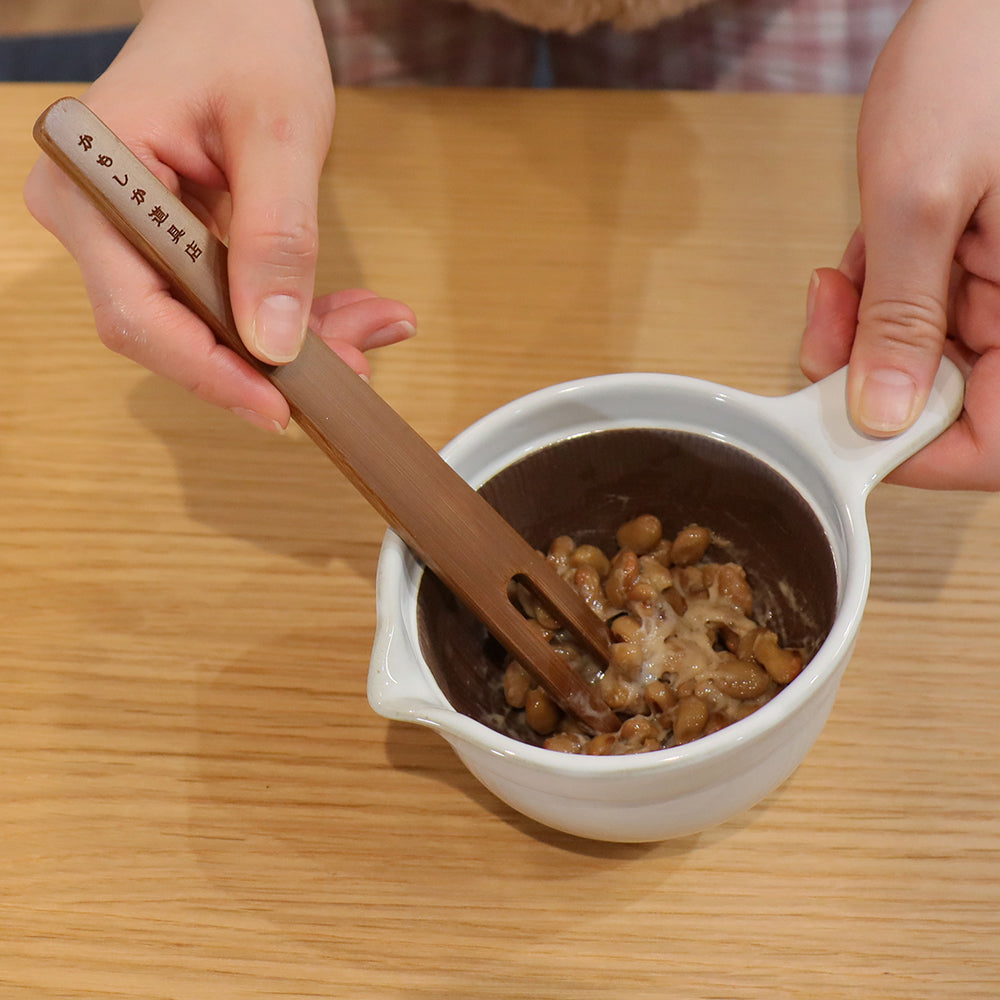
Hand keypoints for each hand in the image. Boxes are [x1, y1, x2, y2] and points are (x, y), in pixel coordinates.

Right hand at [24, 0, 415, 432]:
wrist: (235, 6)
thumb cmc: (244, 35)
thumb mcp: (279, 134)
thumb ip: (277, 239)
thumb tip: (273, 342)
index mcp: (92, 181)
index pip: (137, 310)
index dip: (209, 371)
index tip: (279, 406)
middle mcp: (92, 218)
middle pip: (171, 331)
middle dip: (265, 362)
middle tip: (354, 365)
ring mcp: (126, 236)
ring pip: (205, 327)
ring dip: (291, 343)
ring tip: (367, 330)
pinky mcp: (168, 245)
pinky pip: (225, 303)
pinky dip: (289, 316)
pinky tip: (347, 315)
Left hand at [800, 0, 999, 489]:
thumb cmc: (982, 59)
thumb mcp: (922, 197)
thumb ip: (901, 315)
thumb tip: (881, 415)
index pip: (993, 444)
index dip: (919, 454)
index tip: (847, 428)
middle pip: (946, 401)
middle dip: (869, 372)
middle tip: (829, 318)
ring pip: (918, 358)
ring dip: (865, 325)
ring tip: (848, 268)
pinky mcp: (974, 263)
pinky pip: (914, 309)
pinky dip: (876, 289)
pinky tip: (867, 245)